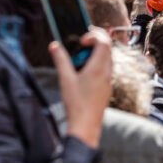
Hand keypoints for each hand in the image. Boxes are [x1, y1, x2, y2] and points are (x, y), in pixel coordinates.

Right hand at [50, 27, 111, 148]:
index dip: (94, 35)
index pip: (104, 42)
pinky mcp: (107, 87)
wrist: (86, 127)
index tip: (81, 40)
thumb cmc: (76, 105)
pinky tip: (85, 70)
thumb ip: (60, 60)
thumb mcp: (65, 80)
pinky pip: (106, 68)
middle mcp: (106, 72)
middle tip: (83, 41)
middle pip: (108, 48)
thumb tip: (54, 46)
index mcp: (98, 68)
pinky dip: (98, 62)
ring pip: (108, 58)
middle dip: (96, 40)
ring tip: (81, 57)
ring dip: (97, 52)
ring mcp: (108, 80)